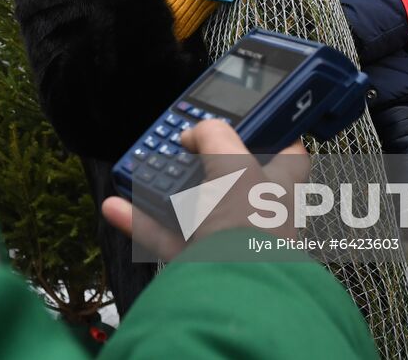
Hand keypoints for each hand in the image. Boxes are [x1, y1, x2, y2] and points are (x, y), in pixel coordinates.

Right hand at [102, 120, 309, 260]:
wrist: (233, 289)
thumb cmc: (250, 226)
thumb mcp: (234, 163)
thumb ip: (213, 136)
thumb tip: (192, 134)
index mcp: (281, 187)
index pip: (288, 153)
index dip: (273, 132)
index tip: (252, 118)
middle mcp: (258, 213)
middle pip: (231, 177)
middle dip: (204, 160)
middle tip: (183, 142)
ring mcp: (229, 238)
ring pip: (193, 206)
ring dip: (166, 189)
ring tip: (146, 169)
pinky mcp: (201, 261)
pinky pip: (166, 236)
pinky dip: (142, 221)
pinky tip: (119, 206)